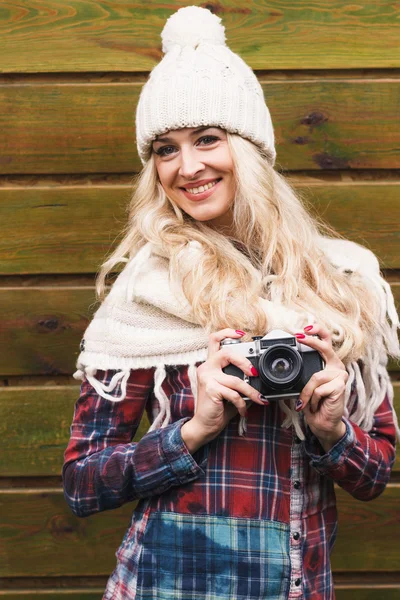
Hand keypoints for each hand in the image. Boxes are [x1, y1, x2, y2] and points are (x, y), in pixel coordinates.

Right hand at [181, 328, 263, 452]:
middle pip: (226, 352)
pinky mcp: (210, 389)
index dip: (227, 333)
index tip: (242, 334)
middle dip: (244, 361)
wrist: (205, 425)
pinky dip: (243, 404)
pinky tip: (244, 411)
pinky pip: (234, 394)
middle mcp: (206, 367)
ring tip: (259, 399)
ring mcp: (207, 378)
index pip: (214, 340)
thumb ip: (238, 378)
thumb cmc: (218, 407)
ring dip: (251, 392)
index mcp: (211, 364)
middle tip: (254, 373)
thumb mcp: (229, 388)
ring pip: (236, 379)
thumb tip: (257, 375)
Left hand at [294, 324, 347, 450]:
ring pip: (315, 377)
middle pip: (325, 347)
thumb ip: (302, 372)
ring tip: (309, 402)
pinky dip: (313, 399)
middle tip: (299, 335)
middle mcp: (336, 366)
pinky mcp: (341, 386)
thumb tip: (287, 361)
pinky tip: (318, 405)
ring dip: (307, 393)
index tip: (302, 329)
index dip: (316, 331)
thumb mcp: (304, 384)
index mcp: (328, 362)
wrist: (322, 422)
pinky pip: (318, 389)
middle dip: (311, 340)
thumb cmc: (313, 403)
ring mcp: (340, 375)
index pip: (325, 341)